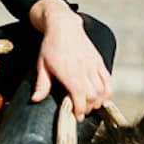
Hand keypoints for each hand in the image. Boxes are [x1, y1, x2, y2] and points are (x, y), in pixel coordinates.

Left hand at [30, 0, 112, 120]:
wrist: (63, 26)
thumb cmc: (50, 45)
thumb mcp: (41, 64)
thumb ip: (41, 84)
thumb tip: (35, 100)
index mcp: (68, 73)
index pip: (79, 97)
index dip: (80, 110)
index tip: (77, 117)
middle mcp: (83, 70)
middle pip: (93, 96)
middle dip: (88, 108)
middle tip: (81, 111)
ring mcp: (93, 65)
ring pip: (103, 90)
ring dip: (99, 101)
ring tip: (91, 105)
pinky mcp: (98, 61)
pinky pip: (108, 80)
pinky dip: (108, 91)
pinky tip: (104, 97)